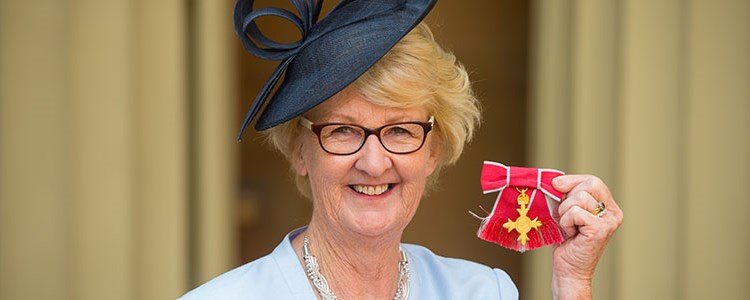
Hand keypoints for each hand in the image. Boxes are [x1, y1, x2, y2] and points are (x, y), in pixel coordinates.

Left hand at [550, 175, 622, 299]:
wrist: (568, 270)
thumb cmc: (566, 242)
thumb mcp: (565, 212)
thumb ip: (565, 195)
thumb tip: (555, 180)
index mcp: (608, 206)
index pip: (592, 180)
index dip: (572, 180)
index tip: (556, 185)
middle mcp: (613, 213)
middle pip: (589, 185)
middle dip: (568, 198)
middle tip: (566, 217)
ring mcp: (609, 221)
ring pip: (579, 198)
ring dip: (565, 213)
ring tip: (569, 228)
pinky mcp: (600, 229)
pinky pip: (575, 212)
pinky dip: (566, 222)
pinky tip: (570, 234)